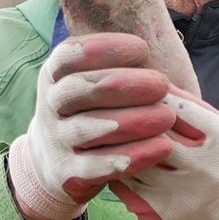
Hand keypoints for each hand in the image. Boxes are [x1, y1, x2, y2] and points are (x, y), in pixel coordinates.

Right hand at [9, 33, 175, 219]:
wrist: (55, 162)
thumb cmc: (89, 110)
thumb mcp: (89, 82)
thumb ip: (117, 65)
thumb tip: (164, 46)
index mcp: (55, 75)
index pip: (71, 54)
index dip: (106, 48)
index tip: (142, 48)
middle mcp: (51, 105)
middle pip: (81, 89)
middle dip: (125, 85)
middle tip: (162, 84)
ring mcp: (57, 140)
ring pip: (90, 128)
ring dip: (132, 121)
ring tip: (167, 116)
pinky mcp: (69, 173)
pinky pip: (98, 166)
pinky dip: (130, 157)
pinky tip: (160, 147)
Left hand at [111, 87, 218, 219]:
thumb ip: (194, 107)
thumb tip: (152, 81)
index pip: (177, 107)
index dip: (152, 95)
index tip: (137, 88)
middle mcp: (203, 168)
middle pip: (151, 130)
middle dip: (129, 115)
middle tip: (112, 103)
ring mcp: (176, 194)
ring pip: (130, 155)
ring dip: (115, 140)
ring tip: (104, 127)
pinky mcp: (154, 213)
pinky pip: (122, 180)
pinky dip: (113, 164)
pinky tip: (109, 155)